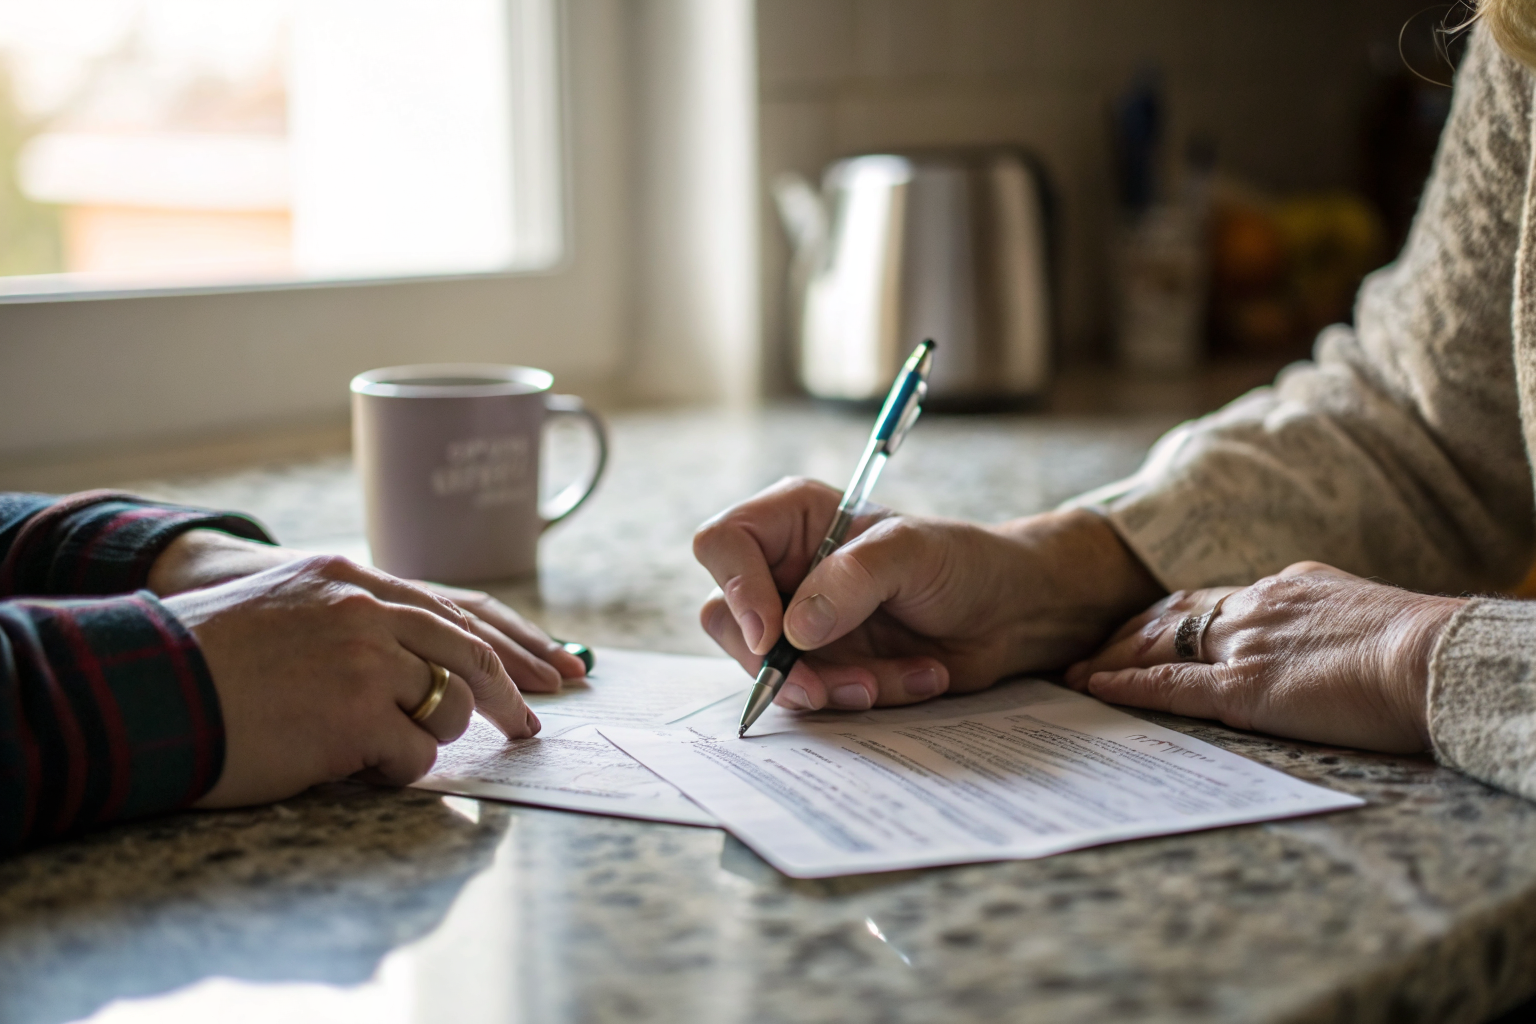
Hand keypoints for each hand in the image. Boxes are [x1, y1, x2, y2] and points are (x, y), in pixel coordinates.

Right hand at [164, 554, 541, 807]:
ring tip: (381, 749)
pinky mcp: (356, 717)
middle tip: (527, 726)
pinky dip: (398, 770)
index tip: (538, 670)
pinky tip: (360, 769)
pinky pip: (415, 753)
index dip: (499, 646)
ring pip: (447, 706)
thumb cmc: (202, 661)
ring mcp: (365, 662)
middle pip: (470, 653)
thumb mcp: (283, 608)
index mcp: (350, 579)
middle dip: (507, 694)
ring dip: (427, 737)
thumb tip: (407, 665)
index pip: (450, 611)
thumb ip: (346, 620)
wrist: (146, 687)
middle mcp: (366, 611)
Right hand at [693, 477, 1162, 711]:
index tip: (774, 635)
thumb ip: (852, 579)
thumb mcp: (913, 553)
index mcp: (794, 519)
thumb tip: (793, 630)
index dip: (737, 590)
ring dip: (829, 687)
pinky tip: (914, 677)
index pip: (723, 544)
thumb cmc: (963, 562)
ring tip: (892, 679)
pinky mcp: (824, 666)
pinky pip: (812, 696)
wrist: (1011, 614)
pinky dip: (861, 697)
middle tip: (822, 688)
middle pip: (726, 618)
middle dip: (775, 662)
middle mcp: (785, 569)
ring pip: (766, 669)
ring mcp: (800, 622)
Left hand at [1064, 561, 1465, 752]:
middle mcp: (1256, 606)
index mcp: (1285, 587)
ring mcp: (1246, 645)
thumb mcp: (1362, 617)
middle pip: (1168, 615)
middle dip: (1123, 635)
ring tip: (1075, 675)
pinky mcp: (1245, 687)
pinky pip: (1169, 685)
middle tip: (1087, 653)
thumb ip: (1321, 623)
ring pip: (1158, 645)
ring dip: (1111, 659)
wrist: (1434, 658)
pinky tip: (1097, 690)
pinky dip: (1127, 686)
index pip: (1207, 599)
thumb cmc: (1419, 649)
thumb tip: (1311, 638)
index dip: (1163, 616)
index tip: (1134, 630)